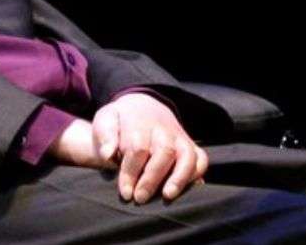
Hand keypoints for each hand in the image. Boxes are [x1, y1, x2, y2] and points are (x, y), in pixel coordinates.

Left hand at [93, 93, 207, 203]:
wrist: (141, 107)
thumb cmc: (120, 121)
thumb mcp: (106, 120)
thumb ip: (104, 134)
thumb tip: (107, 154)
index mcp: (140, 120)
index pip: (138, 147)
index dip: (131, 171)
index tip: (125, 192)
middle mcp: (164, 128)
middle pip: (164, 152)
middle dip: (152, 178)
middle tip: (140, 198)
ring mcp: (179, 136)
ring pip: (187, 155)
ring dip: (179, 177)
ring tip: (167, 196)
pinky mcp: (190, 145)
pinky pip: (200, 158)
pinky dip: (196, 173)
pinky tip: (186, 189)